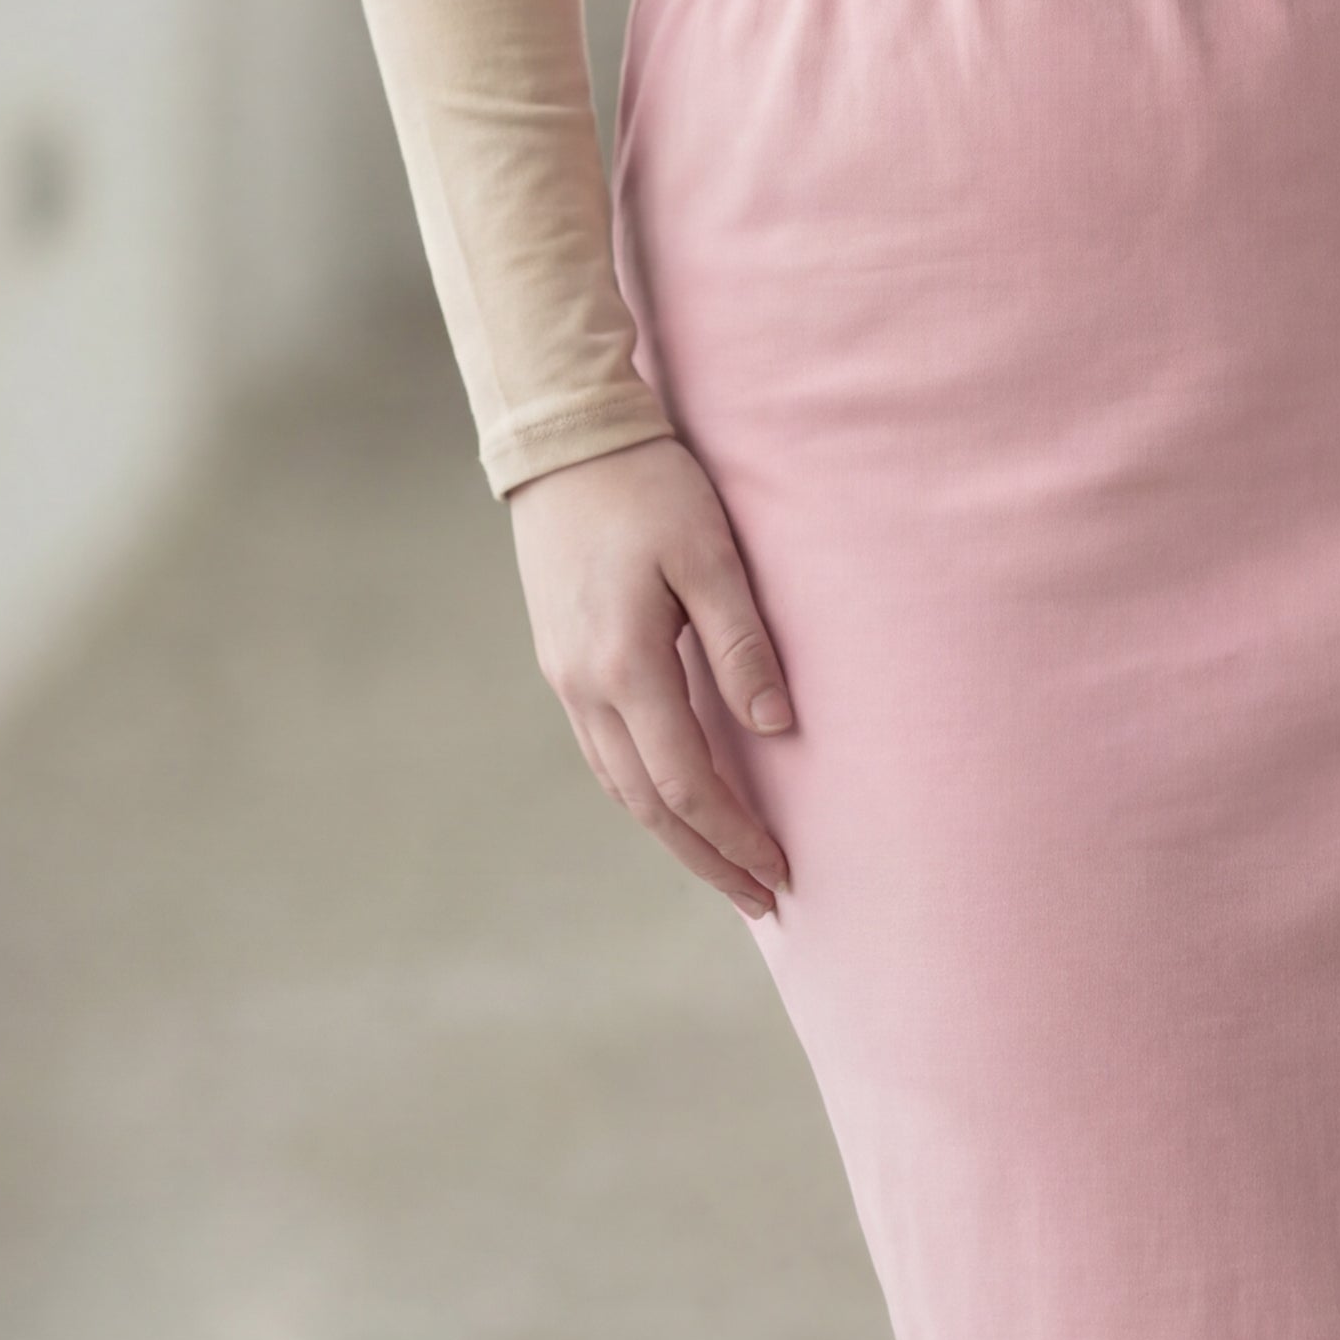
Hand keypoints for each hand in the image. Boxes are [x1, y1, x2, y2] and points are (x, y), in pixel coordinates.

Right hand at [507, 434, 795, 920]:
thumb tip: (775, 727)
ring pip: (618, 785)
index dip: (733, 835)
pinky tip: (672, 798)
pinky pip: (602, 751)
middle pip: (647, 804)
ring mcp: (565, 676)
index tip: (778, 872)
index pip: (687, 783)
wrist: (565, 442)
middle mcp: (585, 686)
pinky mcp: (561, 659)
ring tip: (721, 864)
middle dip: (704, 857)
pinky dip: (642, 791)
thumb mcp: (709, 555)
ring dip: (672, 833)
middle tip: (759, 897)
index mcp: (625, 666)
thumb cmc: (649, 487)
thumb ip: (740, 643)